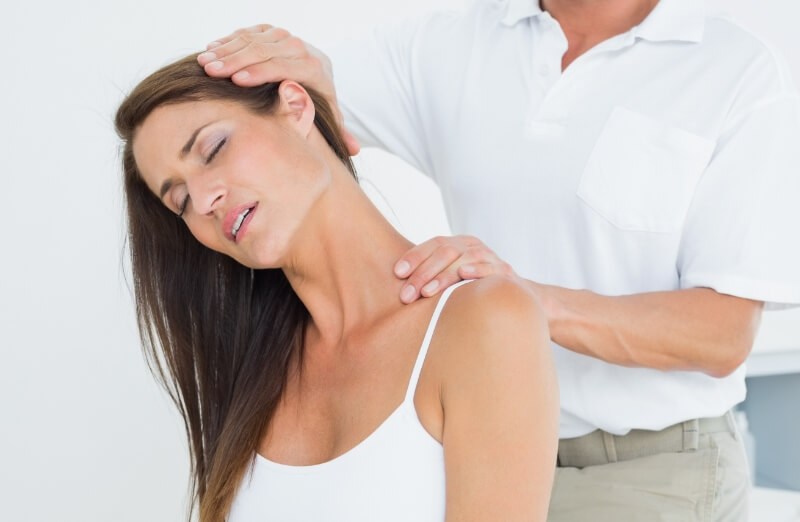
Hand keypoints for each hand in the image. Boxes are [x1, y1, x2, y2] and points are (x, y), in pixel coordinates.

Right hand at [197, 24, 359, 154]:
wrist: (318, 68)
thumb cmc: (319, 97)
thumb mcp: (330, 113)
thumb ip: (341, 131)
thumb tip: (354, 150)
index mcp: (313, 68)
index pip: (284, 66)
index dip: (259, 72)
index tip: (236, 81)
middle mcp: (299, 48)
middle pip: (264, 50)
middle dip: (236, 60)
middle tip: (212, 71)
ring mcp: (283, 36)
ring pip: (252, 39)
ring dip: (226, 50)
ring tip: (204, 62)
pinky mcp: (269, 31)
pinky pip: (247, 33)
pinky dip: (227, 41)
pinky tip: (210, 50)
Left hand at [394, 235, 516, 302]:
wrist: (509, 296)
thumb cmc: (468, 288)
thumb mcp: (449, 277)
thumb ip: (428, 278)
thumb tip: (396, 289)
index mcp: (458, 243)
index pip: (434, 244)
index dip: (415, 256)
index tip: (397, 273)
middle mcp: (473, 246)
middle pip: (445, 252)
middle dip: (423, 273)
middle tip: (406, 296)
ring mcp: (490, 257)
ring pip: (464, 259)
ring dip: (444, 276)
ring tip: (426, 292)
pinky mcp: (505, 271)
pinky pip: (491, 268)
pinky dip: (477, 269)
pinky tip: (463, 274)